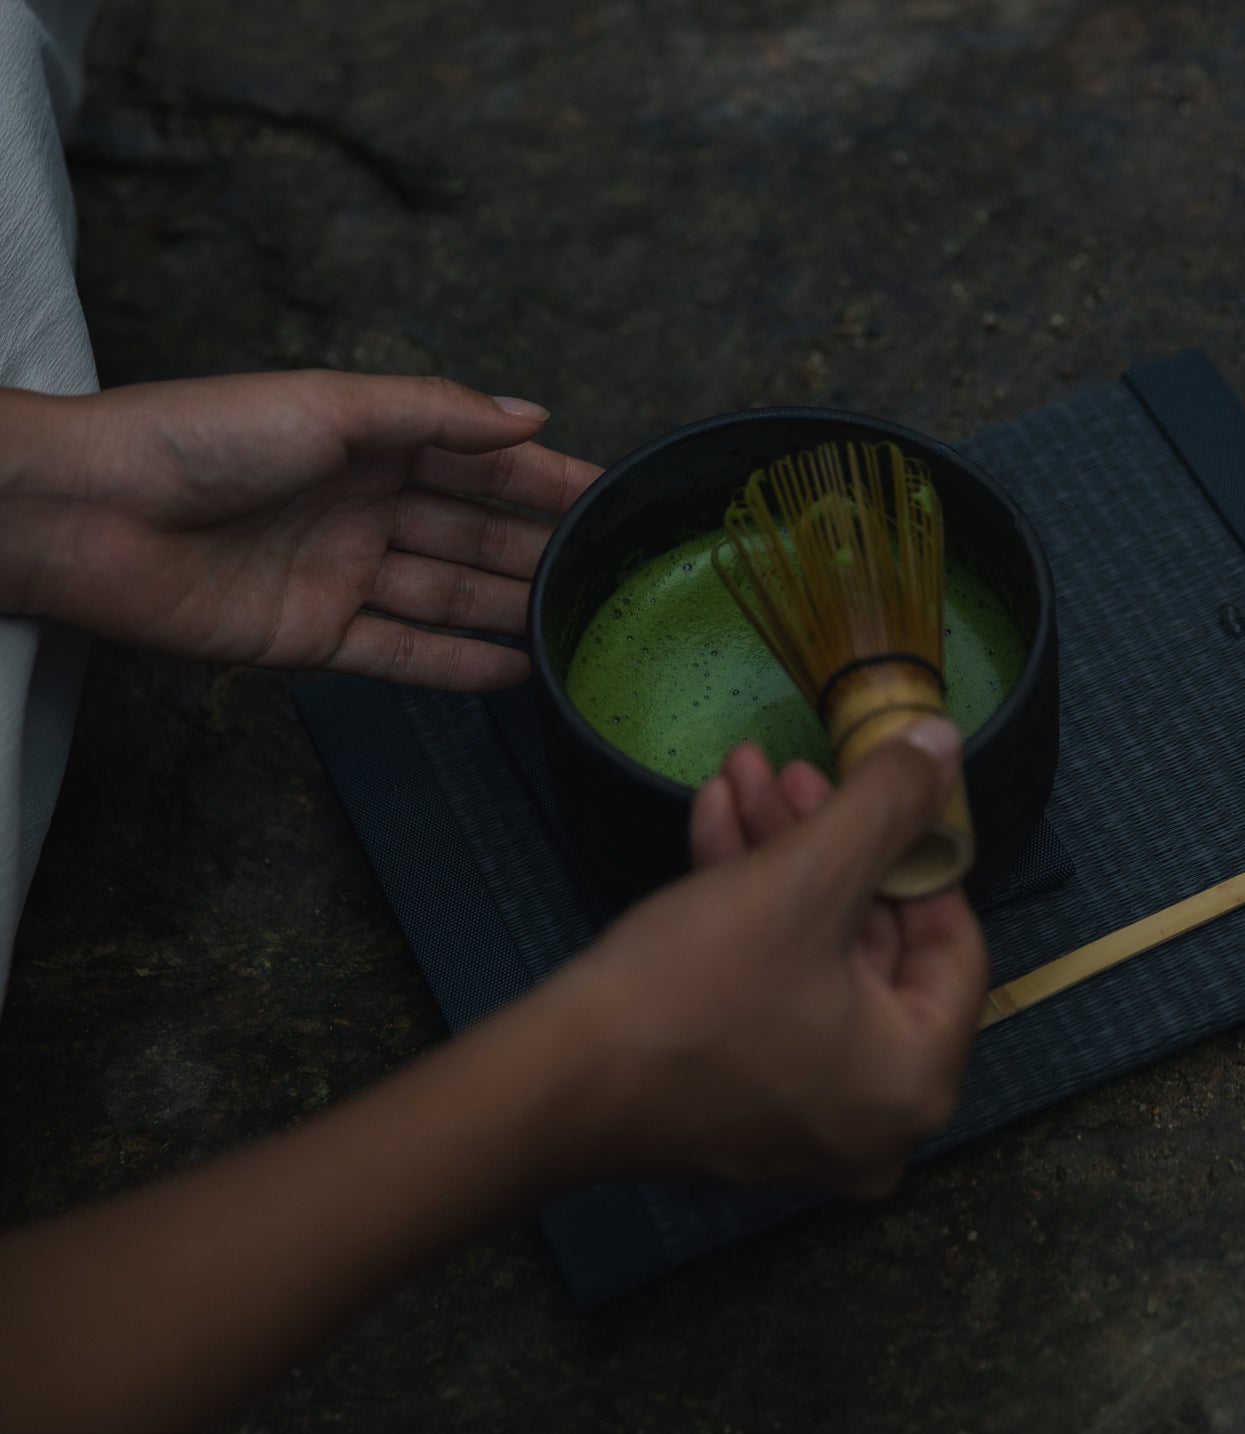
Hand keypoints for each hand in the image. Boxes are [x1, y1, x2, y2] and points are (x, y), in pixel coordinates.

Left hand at [0, 372, 600, 688]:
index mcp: (369, 443)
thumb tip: (529, 416)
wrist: (91, 515)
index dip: (543, 480)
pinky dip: (457, 666)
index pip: (478, 462)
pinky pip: (402, 653)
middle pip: (471, 533)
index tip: (607, 498)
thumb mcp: (333, 406)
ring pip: (446, 595)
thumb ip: (435, 414)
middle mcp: (363, 508)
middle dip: (536, 551)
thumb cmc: (200, 438)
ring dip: (508, 610)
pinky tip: (512, 673)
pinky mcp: (315, 635)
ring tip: (575, 629)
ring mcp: (343, 574)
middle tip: (608, 577)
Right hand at [559, 717, 989, 1196]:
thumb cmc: (699, 983)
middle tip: (787, 769)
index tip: (874, 786)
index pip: (952, 943)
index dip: (914, 850)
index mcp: (916, 1079)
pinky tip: (710, 826)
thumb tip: (946, 739)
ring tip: (735, 774)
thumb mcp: (805, 876)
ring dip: (773, 859)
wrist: (552, 1081)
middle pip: (869, 943)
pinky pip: (766, 994)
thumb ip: (889, 803)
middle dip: (821, 838)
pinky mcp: (735, 1104)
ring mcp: (800, 1119)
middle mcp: (874, 1117)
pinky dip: (743, 915)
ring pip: (808, 958)